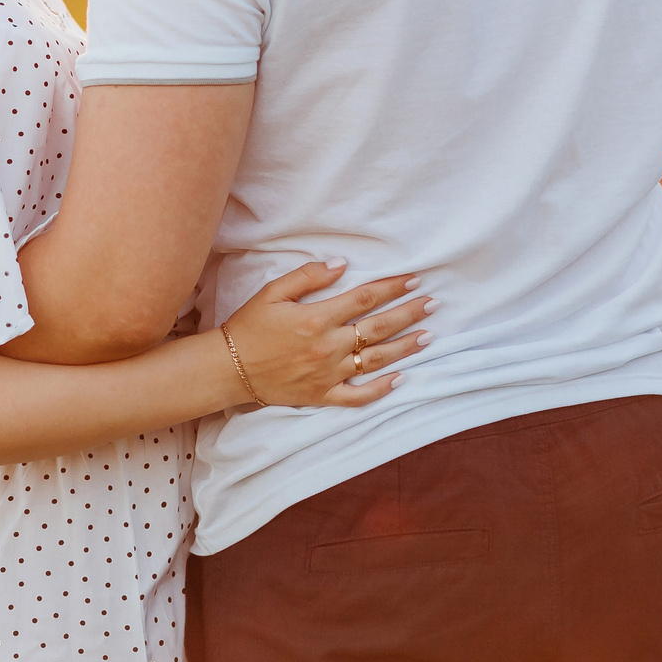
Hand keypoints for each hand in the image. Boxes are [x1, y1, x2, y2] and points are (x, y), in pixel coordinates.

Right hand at [220, 261, 434, 407]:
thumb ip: (308, 276)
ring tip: (428, 336)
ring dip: (404, 347)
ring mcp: (328, 374)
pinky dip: (380, 389)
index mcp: (317, 318)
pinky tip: (400, 379)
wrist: (229, 368)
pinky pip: (358, 396)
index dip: (391, 288)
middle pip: (378, 328)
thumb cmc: (249, 326)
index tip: (413, 280)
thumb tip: (342, 265)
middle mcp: (328, 347)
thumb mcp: (272, 292)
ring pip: (376, 360)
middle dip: (408, 314)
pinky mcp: (322, 395)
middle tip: (432, 304)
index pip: (364, 299)